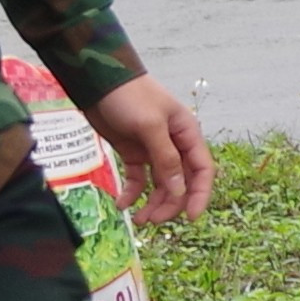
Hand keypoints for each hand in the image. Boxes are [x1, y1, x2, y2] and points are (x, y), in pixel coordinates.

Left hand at [88, 74, 213, 226]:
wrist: (97, 81)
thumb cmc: (130, 97)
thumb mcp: (150, 126)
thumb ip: (166, 159)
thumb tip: (179, 191)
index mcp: (187, 134)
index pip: (202, 170)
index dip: (199, 195)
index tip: (190, 218)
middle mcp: (174, 144)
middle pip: (181, 182)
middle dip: (170, 203)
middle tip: (153, 220)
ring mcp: (153, 150)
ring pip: (160, 185)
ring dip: (152, 203)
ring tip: (139, 219)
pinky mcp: (133, 153)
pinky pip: (138, 179)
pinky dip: (132, 193)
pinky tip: (122, 204)